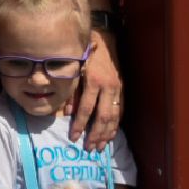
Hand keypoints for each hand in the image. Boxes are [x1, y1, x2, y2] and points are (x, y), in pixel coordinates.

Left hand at [70, 30, 121, 147]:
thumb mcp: (73, 70)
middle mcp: (109, 87)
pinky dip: (116, 124)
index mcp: (94, 82)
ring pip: (114, 116)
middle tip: (89, 148)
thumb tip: (66, 113)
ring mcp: (118, 88)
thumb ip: (70, 92)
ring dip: (107, 133)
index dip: (79, 125)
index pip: (86, 109)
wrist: (102, 40)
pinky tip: (111, 134)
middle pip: (103, 117)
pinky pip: (120, 110)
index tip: (73, 138)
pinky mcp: (122, 89)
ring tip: (100, 147)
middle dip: (96, 134)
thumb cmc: (83, 55)